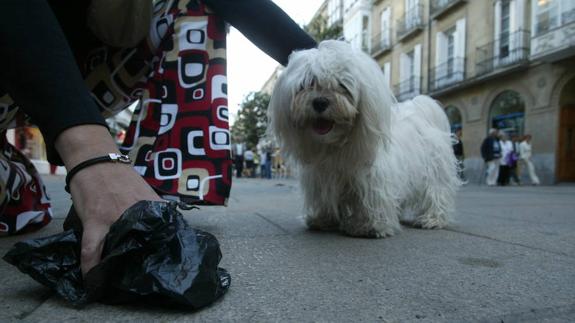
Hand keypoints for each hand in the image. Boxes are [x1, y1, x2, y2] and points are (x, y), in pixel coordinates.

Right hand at [55, 125, 162, 274]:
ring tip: (119, 283)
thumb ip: (156, 209)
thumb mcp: (146, 192)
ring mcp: (114, 217)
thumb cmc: (121, 178)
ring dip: (118, 267)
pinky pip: (91, 248)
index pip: (167, 231)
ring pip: (118, 248)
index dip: (171, 249)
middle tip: (147, 279)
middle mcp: (136, 213)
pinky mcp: (94, 219)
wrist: (97, 160)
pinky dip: (91, 265)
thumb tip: (172, 225)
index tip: (174, 264)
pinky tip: (93, 280)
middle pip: (144, 244)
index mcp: (151, 208)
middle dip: (145, 263)